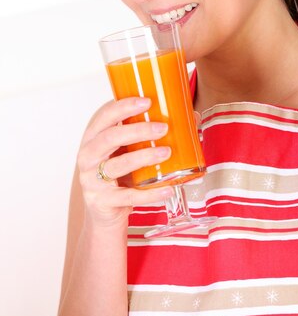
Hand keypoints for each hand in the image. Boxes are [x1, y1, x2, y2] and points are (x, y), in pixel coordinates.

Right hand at [77, 97, 173, 227]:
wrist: (105, 214)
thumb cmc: (120, 174)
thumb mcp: (130, 150)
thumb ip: (151, 134)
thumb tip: (192, 117)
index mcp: (93, 137)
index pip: (104, 116)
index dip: (124, 106)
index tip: (147, 101)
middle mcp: (88, 156)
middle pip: (109, 138)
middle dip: (138, 130)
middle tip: (163, 128)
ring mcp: (92, 180)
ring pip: (118, 165)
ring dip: (144, 157)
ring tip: (167, 152)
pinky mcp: (102, 202)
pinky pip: (128, 196)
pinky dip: (150, 193)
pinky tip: (168, 188)